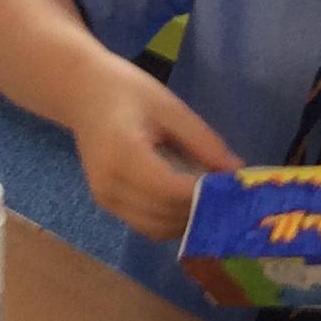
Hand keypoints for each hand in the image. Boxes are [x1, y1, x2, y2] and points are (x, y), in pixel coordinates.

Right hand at [67, 62, 241, 240]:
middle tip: (229, 196)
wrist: (83, 94)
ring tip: (210, 200)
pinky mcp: (107, 205)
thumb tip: (237, 171)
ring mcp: (106, 199)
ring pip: (157, 228)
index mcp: (124, 155)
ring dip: (187, 220)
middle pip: (166, 214)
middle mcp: (110, 185)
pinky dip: (171, 221)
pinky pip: (146, 225)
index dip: (205, 195)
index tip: (233, 186)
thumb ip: (204, 142)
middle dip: (201, 209)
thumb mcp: (171, 109)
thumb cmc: (127, 92)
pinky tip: (188, 203)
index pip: (172, 191)